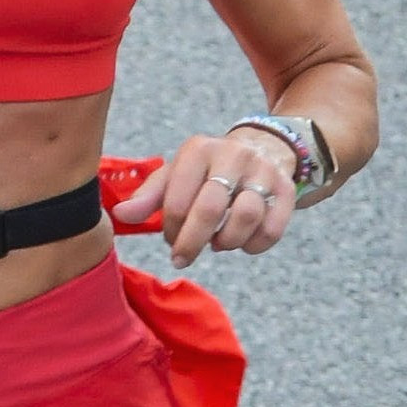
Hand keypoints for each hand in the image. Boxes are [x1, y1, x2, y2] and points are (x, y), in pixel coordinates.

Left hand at [135, 131, 297, 266]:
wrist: (261, 148)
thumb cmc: (208, 170)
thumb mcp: (176, 175)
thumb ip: (148, 196)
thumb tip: (120, 215)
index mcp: (199, 149)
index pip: (177, 199)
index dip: (170, 229)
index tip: (169, 238)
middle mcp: (233, 155)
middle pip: (210, 209)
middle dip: (191, 243)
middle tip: (182, 258)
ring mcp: (263, 171)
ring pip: (246, 216)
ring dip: (226, 241)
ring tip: (217, 243)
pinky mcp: (286, 189)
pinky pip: (272, 228)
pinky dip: (254, 245)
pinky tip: (242, 243)